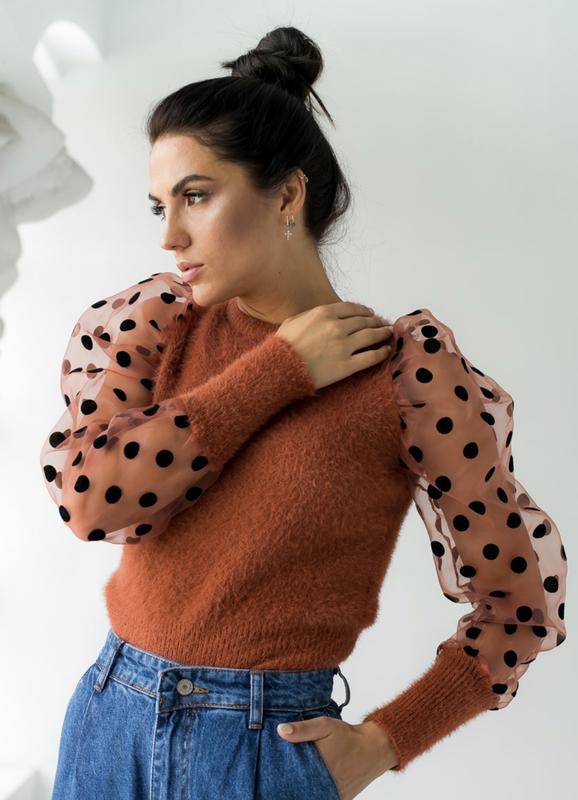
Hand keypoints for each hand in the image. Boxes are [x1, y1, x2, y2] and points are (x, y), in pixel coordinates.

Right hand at [275, 302, 392, 389]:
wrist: (280, 369)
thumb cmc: (282, 346)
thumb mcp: (292, 321)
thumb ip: (309, 316)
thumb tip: (318, 316)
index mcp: (324, 313)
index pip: (352, 308)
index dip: (364, 310)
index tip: (369, 313)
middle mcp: (337, 327)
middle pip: (364, 321)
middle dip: (376, 321)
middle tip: (382, 323)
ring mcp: (344, 346)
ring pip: (371, 336)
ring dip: (382, 333)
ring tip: (388, 333)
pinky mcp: (347, 365)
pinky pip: (370, 357)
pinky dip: (381, 353)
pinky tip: (385, 351)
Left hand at [277, 716, 398, 798]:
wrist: (375, 749)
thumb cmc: (348, 736)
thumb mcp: (325, 726)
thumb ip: (303, 729)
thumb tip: (280, 731)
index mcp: (319, 766)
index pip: (293, 777)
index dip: (281, 778)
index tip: (272, 777)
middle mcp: (325, 783)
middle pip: (300, 789)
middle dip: (290, 786)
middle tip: (278, 783)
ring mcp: (333, 793)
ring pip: (311, 794)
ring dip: (302, 790)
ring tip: (291, 785)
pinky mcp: (340, 799)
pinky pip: (323, 797)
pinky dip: (315, 793)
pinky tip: (306, 789)